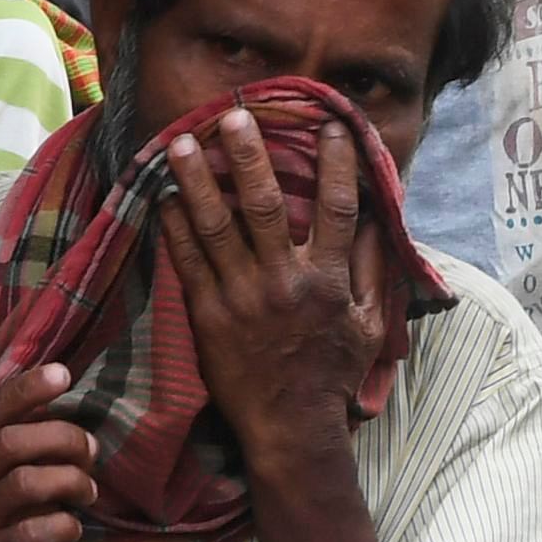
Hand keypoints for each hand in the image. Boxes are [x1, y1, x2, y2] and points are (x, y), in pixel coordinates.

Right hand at [0, 361, 96, 541]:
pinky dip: (66, 525)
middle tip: (91, 454)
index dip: (26, 390)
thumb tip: (61, 407)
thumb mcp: (0, 487)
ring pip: (27, 482)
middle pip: (13, 442)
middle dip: (64, 439)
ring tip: (87, 494)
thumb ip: (19, 452)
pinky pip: (36, 533)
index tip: (64, 374)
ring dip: (72, 481)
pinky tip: (71, 529)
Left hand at [163, 111, 392, 475]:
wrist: (290, 426)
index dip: (336, 163)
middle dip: (249, 155)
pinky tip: (161, 196)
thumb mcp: (371, 326)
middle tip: (234, 115)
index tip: (329, 125)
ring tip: (181, 142)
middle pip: (264, 205)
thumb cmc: (332, 374)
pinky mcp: (208, 315)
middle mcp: (285, 281)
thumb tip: (381, 220)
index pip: (337, 208)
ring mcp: (242, 297)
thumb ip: (376, 271)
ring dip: (197, 180)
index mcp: (329, 280)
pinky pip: (187, 262)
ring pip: (216, 226)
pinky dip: (173, 226)